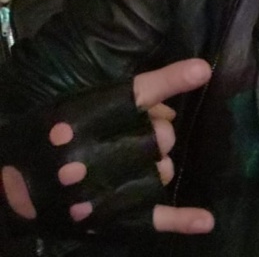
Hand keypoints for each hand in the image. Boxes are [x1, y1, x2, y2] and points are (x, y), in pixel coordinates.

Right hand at [1, 59, 214, 234]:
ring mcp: (99, 193)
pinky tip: (206, 221)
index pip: (136, 95)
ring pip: (162, 171)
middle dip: (159, 132)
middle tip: (140, 134)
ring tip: (137, 163)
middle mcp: (90, 158)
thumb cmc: (45, 138)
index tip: (202, 70)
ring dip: (160, 163)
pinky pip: (151, 220)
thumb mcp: (72, 107)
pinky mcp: (105, 221)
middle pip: (159, 138)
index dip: (171, 81)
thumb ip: (118, 102)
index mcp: (79, 121)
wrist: (6, 188)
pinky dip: (181, 221)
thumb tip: (168, 110)